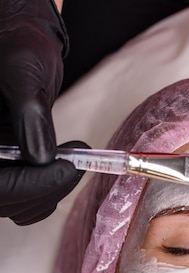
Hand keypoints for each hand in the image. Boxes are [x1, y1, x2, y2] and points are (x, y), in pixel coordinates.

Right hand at [0, 0, 84, 223]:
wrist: (22, 45)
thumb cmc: (17, 44)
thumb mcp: (23, 70)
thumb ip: (30, 113)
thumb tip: (41, 158)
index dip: (27, 185)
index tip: (66, 170)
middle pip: (5, 200)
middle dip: (44, 190)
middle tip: (75, 166)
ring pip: (16, 205)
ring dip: (50, 192)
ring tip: (73, 161)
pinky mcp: (6, 169)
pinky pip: (24, 199)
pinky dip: (48, 191)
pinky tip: (63, 165)